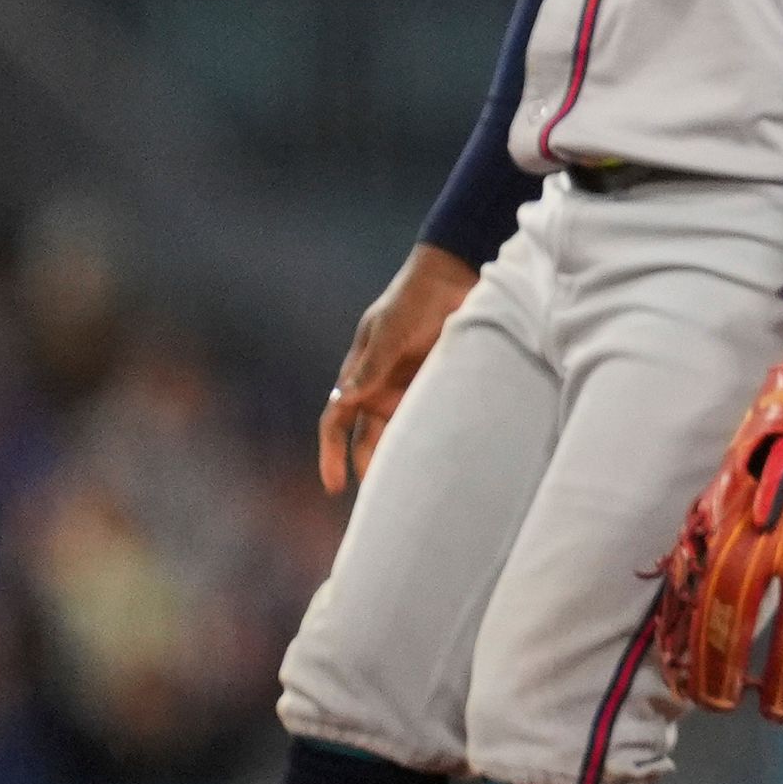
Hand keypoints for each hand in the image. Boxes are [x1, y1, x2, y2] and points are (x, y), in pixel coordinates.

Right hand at [317, 243, 477, 492]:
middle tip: (381, 505)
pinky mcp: (439, 387)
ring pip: (400, 437)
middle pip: (367, 440)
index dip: (330, 454)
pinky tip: (442, 465)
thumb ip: (373, 364)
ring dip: (402, 461)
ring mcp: (410, 390)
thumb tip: (346, 400)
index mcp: (359, 376)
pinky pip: (431, 422)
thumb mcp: (390, 330)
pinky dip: (432, 443)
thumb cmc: (413, 299)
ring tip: (411, 494)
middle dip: (369, 469)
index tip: (333, 485)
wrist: (452, 278)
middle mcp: (381, 389)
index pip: (336, 422)